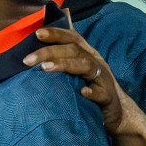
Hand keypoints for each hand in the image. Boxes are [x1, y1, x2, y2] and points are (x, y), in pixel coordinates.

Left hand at [25, 21, 145, 142]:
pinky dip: (92, 92)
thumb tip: (43, 36)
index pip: (72, 37)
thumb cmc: (91, 87)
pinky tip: (83, 93)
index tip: (37, 33)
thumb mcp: (77, 68)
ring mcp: (103, 78)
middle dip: (49, 51)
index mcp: (86, 54)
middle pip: (73, 50)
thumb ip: (63, 53)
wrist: (117, 113)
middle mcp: (95, 62)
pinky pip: (102, 93)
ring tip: (45, 68)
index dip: (56, 33)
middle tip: (27, 59)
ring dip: (65, 65)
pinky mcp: (109, 97)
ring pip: (85, 66)